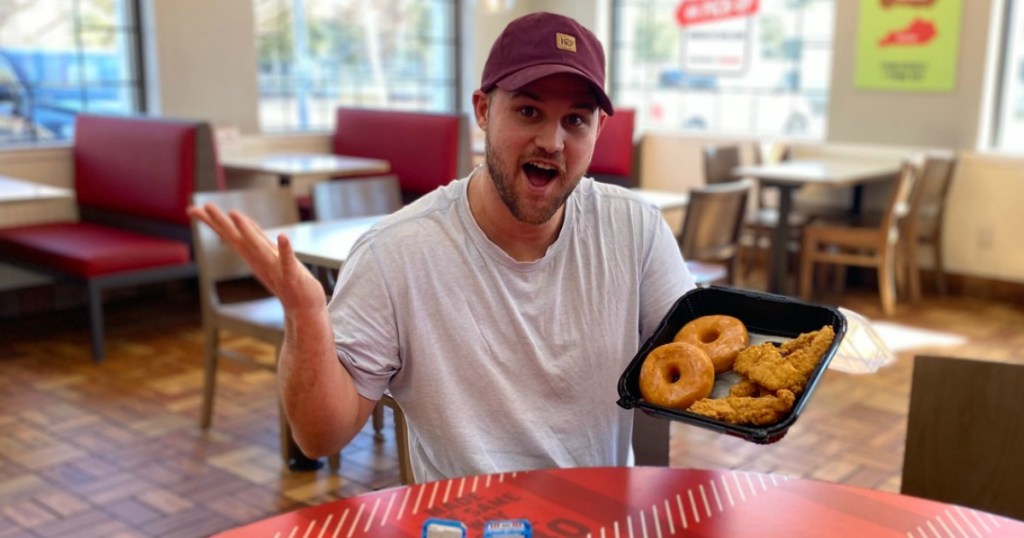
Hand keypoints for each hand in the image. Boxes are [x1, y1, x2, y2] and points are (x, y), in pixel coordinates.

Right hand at [187, 203, 325, 312]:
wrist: (303, 309)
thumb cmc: (286, 281)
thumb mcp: (267, 254)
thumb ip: (255, 238)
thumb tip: (240, 219)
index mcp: (253, 255)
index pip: (230, 236)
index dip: (213, 222)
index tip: (193, 210)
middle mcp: (260, 261)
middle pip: (238, 239)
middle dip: (222, 223)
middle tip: (204, 206)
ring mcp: (275, 270)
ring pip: (258, 248)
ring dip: (248, 232)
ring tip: (235, 215)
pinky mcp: (293, 277)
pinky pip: (288, 263)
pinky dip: (285, 250)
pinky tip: (283, 237)